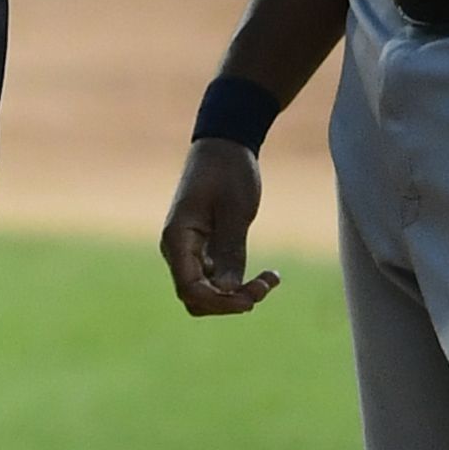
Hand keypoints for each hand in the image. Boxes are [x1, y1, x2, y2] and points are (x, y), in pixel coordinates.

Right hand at [161, 137, 280, 314]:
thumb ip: (230, 251)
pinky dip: (241, 283)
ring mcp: (191, 251)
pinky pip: (218, 280)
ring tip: (270, 279)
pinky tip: (269, 274)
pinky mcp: (206, 249)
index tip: (252, 298)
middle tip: (264, 287)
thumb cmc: (228, 171)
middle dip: (229, 303)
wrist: (224, 146)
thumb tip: (228, 291)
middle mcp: (179, 249)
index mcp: (178, 238)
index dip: (219, 304)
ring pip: (207, 293)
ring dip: (237, 295)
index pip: (189, 289)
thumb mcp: (235, 211)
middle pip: (195, 298)